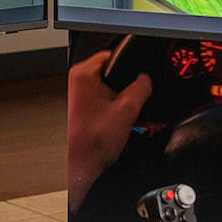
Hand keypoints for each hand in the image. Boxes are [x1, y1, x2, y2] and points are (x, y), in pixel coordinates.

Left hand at [69, 49, 152, 210]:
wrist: (79, 167)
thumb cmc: (91, 144)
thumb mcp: (127, 110)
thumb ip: (141, 88)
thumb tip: (146, 79)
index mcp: (82, 74)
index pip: (112, 54)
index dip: (130, 63)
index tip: (140, 74)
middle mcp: (75, 83)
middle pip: (111, 73)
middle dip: (126, 87)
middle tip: (133, 103)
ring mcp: (76, 97)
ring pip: (108, 90)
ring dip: (121, 101)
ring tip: (126, 117)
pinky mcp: (79, 110)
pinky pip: (102, 102)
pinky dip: (113, 110)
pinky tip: (120, 123)